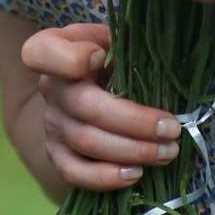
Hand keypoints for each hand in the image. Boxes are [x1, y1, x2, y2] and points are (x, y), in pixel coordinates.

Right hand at [20, 21, 180, 192]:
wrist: (88, 85)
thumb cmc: (109, 54)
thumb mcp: (114, 37)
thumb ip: (128, 44)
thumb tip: (166, 63)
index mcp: (55, 48)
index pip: (42, 53)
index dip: (70, 59)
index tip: (100, 57)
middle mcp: (49, 87)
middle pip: (85, 107)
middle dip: (134, 122)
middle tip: (171, 129)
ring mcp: (51, 123)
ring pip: (87, 143)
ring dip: (132, 151)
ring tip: (167, 152)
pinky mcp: (57, 154)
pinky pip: (75, 173)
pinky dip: (106, 178)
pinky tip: (136, 173)